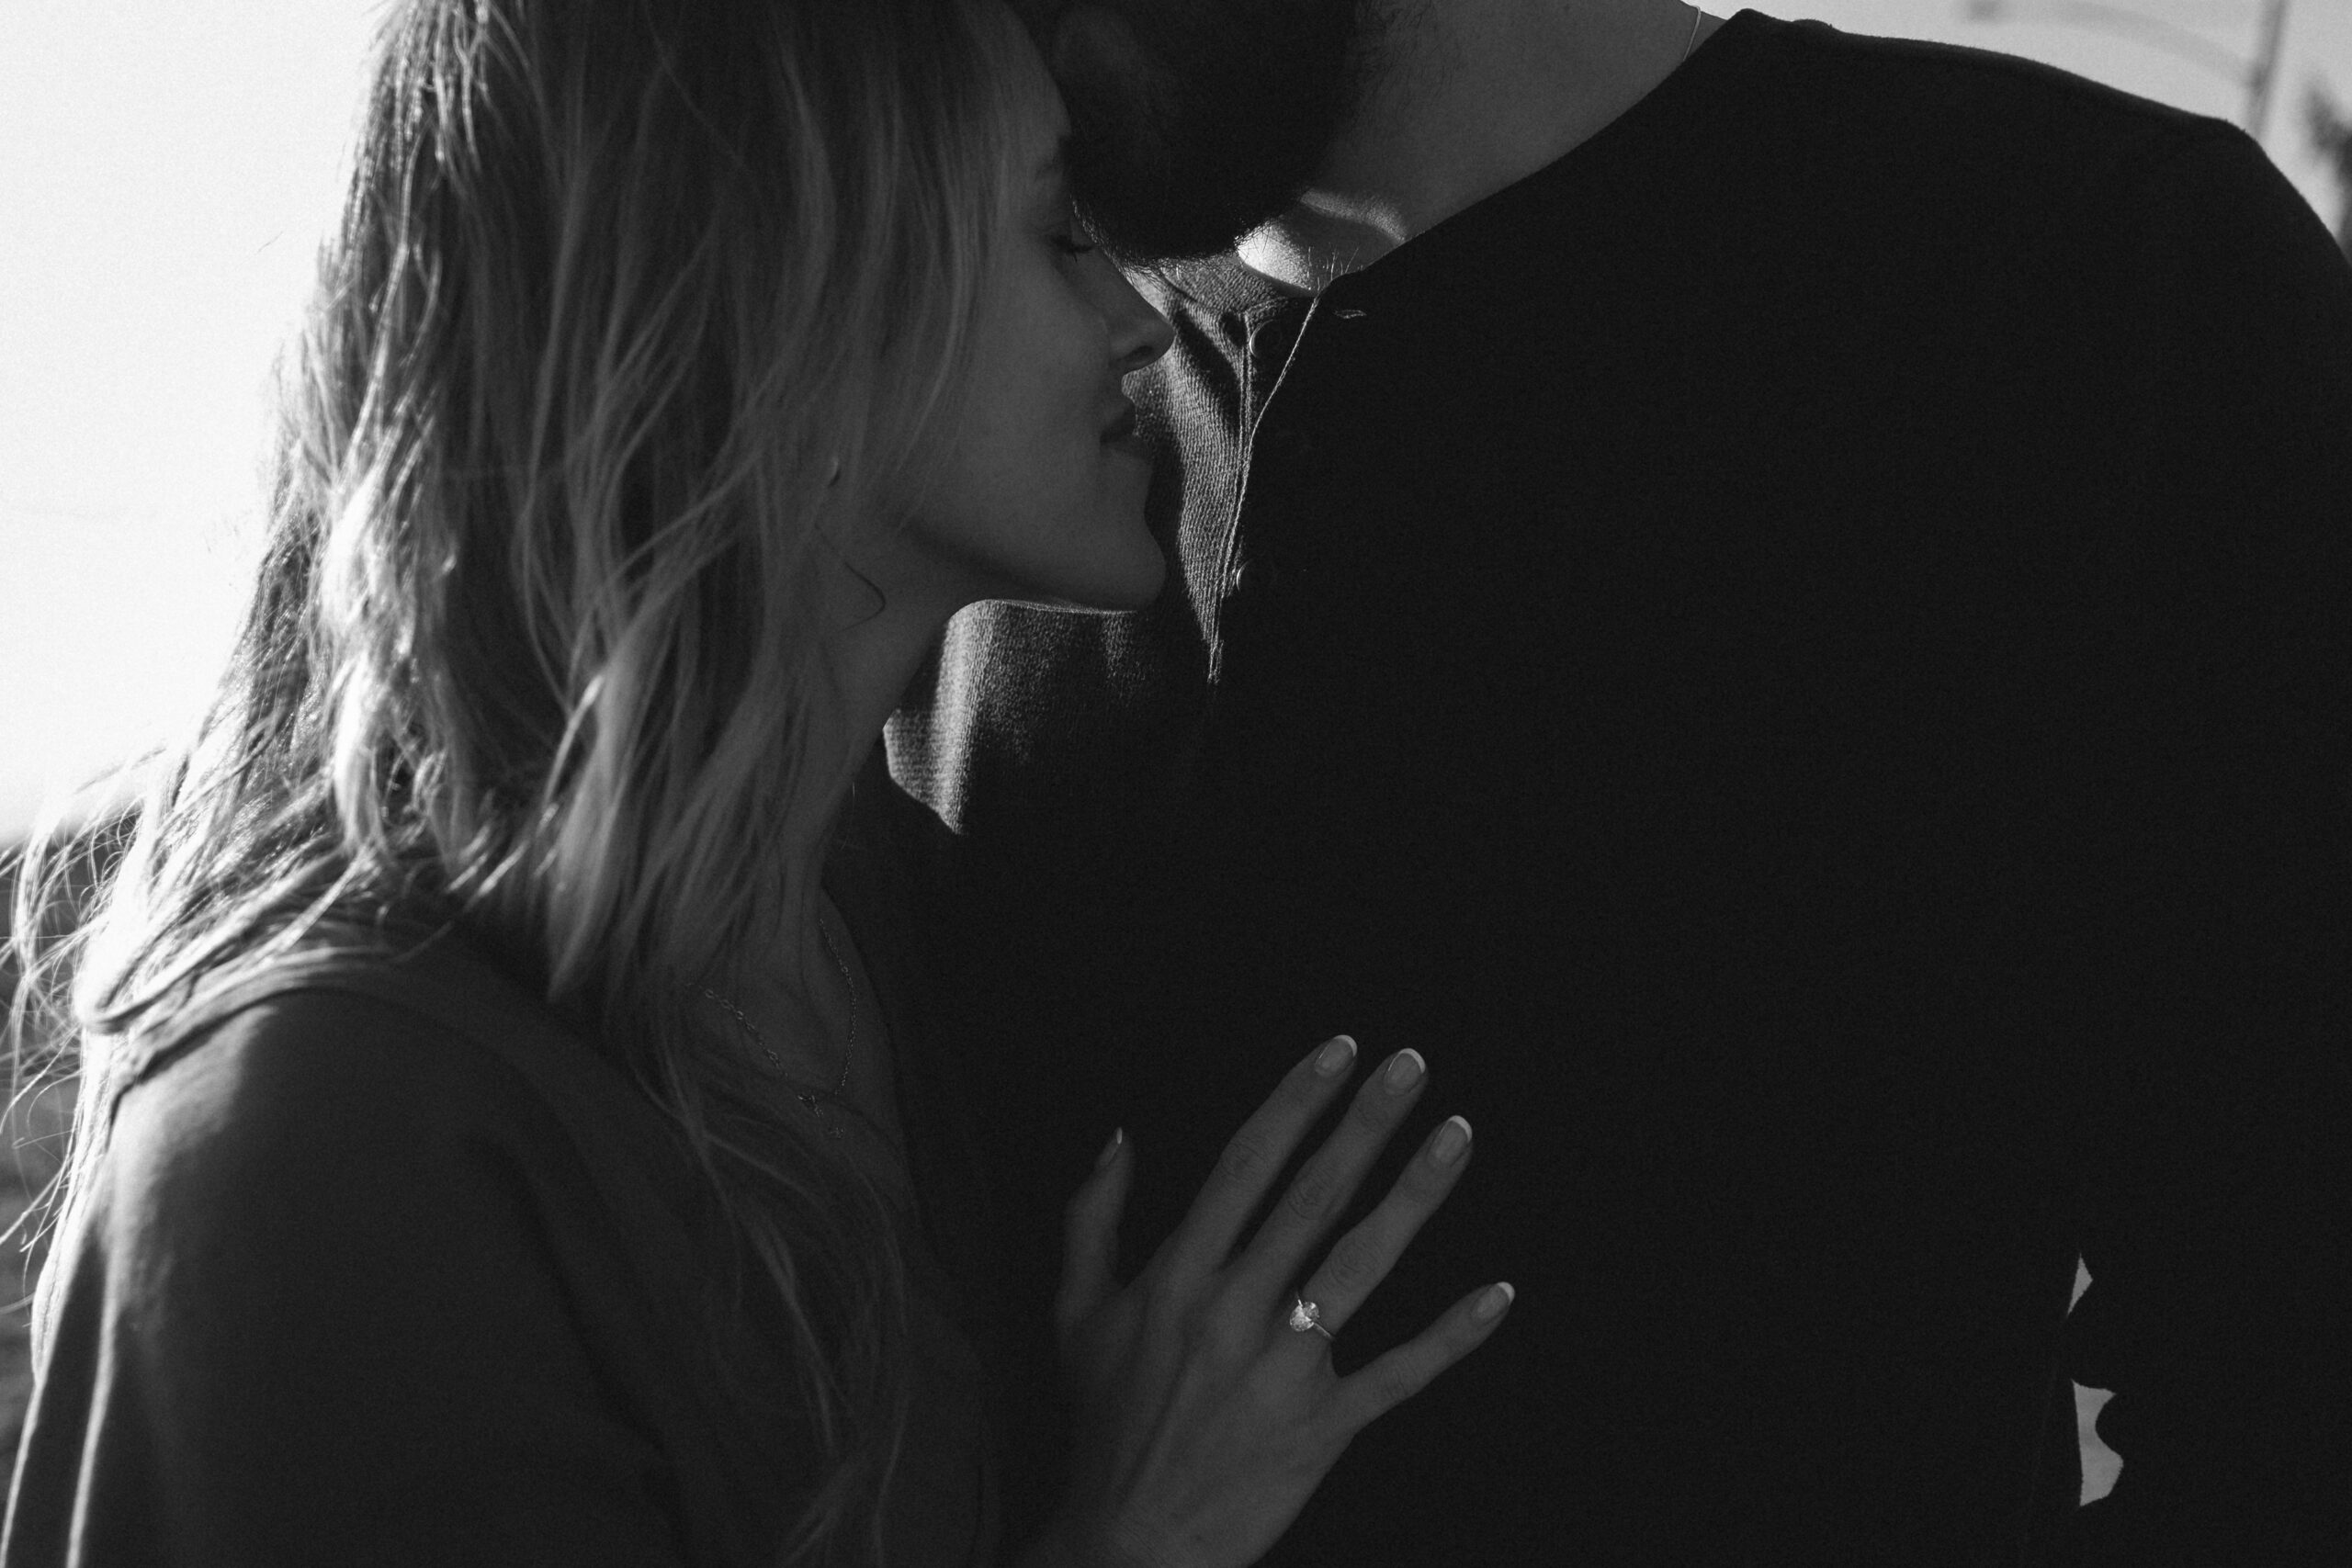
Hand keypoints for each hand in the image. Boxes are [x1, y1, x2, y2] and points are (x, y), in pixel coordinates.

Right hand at [1041, 1036, 1511, 1567]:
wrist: (1127, 1543)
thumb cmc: (1104, 1424)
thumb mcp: (1075, 1314)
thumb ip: (1093, 1218)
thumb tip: (1121, 1137)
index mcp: (1177, 1277)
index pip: (1246, 1166)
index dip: (1295, 1102)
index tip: (1339, 1051)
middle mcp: (1233, 1311)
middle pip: (1312, 1197)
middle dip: (1365, 1123)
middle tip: (1412, 1063)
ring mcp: (1283, 1369)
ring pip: (1362, 1264)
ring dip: (1416, 1196)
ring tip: (1457, 1134)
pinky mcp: (1323, 1427)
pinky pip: (1399, 1373)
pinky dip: (1452, 1335)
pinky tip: (1499, 1293)